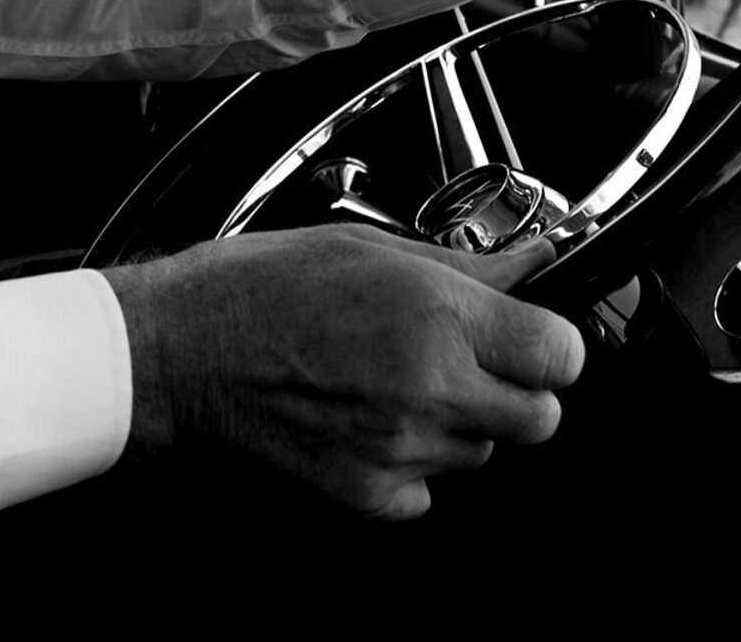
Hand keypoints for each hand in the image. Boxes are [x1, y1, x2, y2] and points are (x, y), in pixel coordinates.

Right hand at [99, 225, 583, 519]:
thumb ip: (462, 266)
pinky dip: (411, 465)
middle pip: (540, 418)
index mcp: (436, 316)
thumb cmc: (256, 288)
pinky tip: (371, 420)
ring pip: (483, 453)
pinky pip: (428, 491)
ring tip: (400, 382)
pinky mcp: (366, 493)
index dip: (549, 343)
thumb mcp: (366, 248)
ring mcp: (399, 448)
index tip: (528, 334)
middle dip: (519, 390)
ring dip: (459, 423)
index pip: (561, 355)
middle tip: (474, 361)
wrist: (179, 352)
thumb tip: (531, 264)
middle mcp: (428, 387)